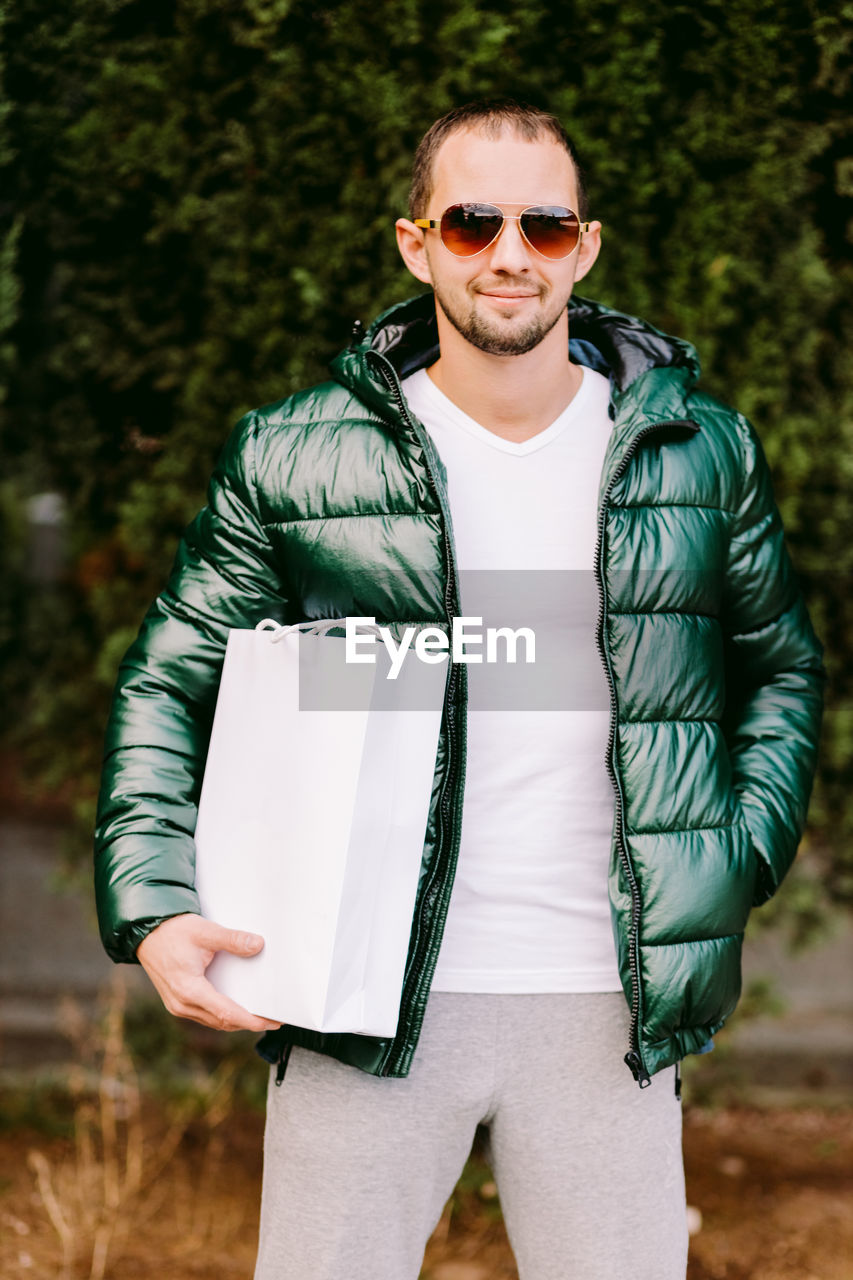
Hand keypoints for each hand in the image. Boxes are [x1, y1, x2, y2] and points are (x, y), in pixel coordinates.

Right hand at [136, 914, 281, 1032]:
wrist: (147, 932)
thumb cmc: (174, 931)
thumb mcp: (205, 931)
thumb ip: (233, 939)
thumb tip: (258, 945)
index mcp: (189, 989)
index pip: (226, 1013)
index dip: (251, 1020)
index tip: (271, 1022)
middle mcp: (182, 1004)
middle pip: (222, 1022)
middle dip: (249, 1023)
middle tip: (274, 1020)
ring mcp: (177, 1006)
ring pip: (213, 1021)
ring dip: (236, 1021)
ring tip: (260, 1017)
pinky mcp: (177, 1003)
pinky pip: (205, 1016)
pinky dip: (222, 1015)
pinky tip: (237, 1009)